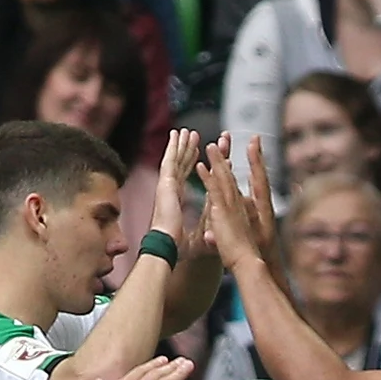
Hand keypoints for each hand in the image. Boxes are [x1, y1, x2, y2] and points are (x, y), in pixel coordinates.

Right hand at [147, 128, 201, 248]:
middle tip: (195, 137)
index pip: (191, 180)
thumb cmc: (179, 247)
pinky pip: (172, 159)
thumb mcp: (201, 236)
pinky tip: (177, 134)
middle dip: (190, 151)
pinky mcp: (166, 182)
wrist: (167, 247)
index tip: (207, 158)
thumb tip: (215, 231)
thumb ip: (209, 229)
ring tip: (187, 132)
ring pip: (177, 159)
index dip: (199, 168)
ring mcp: (167, 185)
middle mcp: (171, 191)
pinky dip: (174, 146)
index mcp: (177, 201)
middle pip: (183, 166)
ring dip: (182, 144)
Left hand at [199, 136, 278, 270]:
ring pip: (223, 177)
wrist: (249, 263)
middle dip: (228, 154)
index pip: (235, 182)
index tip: (235, 151)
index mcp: (239, 208)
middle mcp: (237, 203)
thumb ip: (219, 236)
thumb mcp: (231, 240)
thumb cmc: (243, 256)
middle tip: (227, 136)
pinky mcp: (222, 211)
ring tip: (210, 144)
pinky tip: (199, 165)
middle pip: (231, 174)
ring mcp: (230, 205)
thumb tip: (210, 236)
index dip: (234, 166)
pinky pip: (213, 190)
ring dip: (217, 160)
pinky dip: (206, 177)